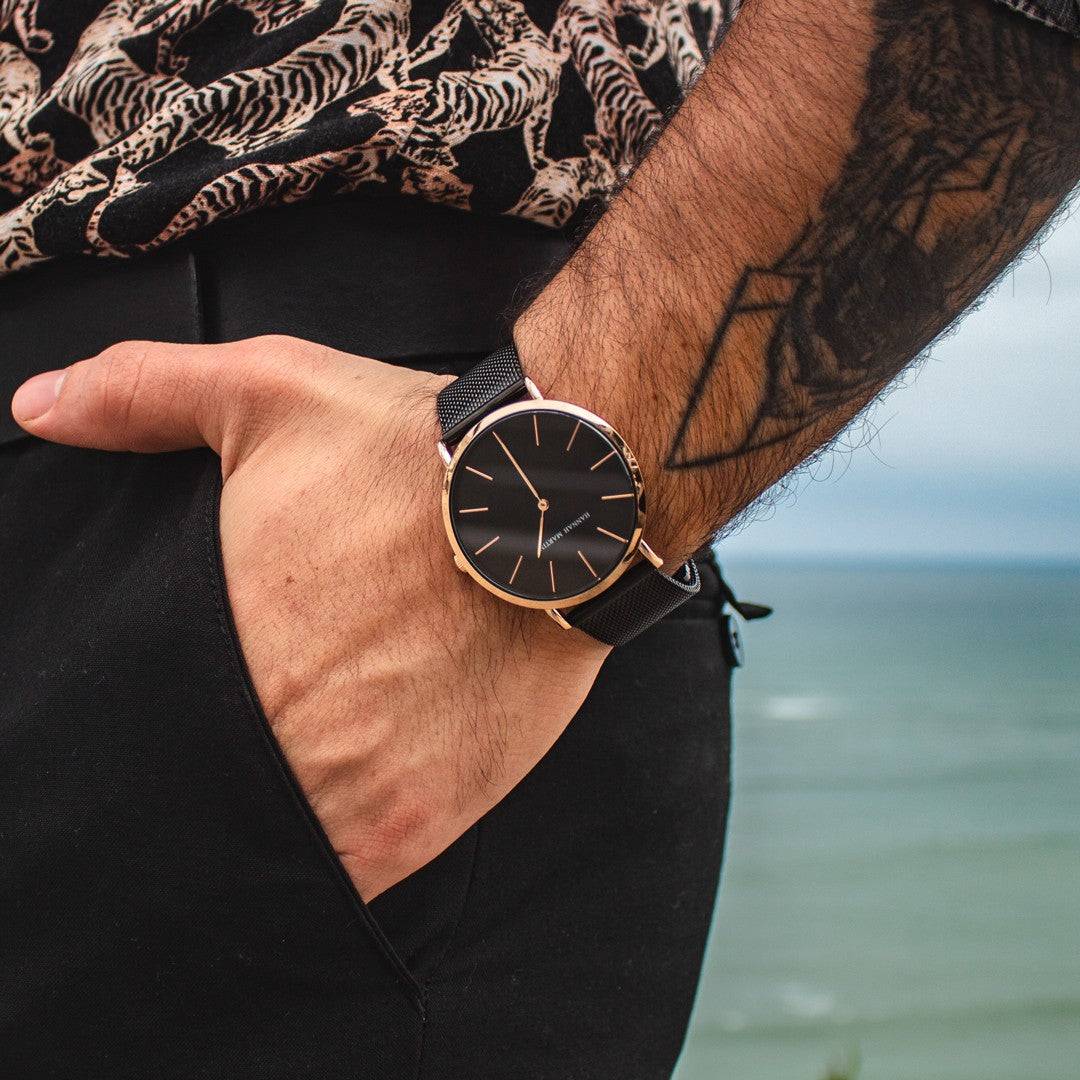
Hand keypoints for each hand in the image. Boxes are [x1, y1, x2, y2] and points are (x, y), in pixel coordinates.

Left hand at [11, 337, 608, 898]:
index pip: (140, 729)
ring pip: (268, 850)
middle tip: (234, 742)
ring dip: (260, 829)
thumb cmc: (419, 452)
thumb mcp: (273, 391)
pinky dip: (325, 869)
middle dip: (201, 777)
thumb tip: (39, 406)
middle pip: (203, 793)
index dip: (142, 735)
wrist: (559, 502)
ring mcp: (353, 789)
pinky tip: (326, 825)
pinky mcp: (421, 820)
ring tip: (281, 784)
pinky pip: (345, 885)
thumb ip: (144, 392)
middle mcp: (280, 732)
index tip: (159, 725)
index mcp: (225, 640)